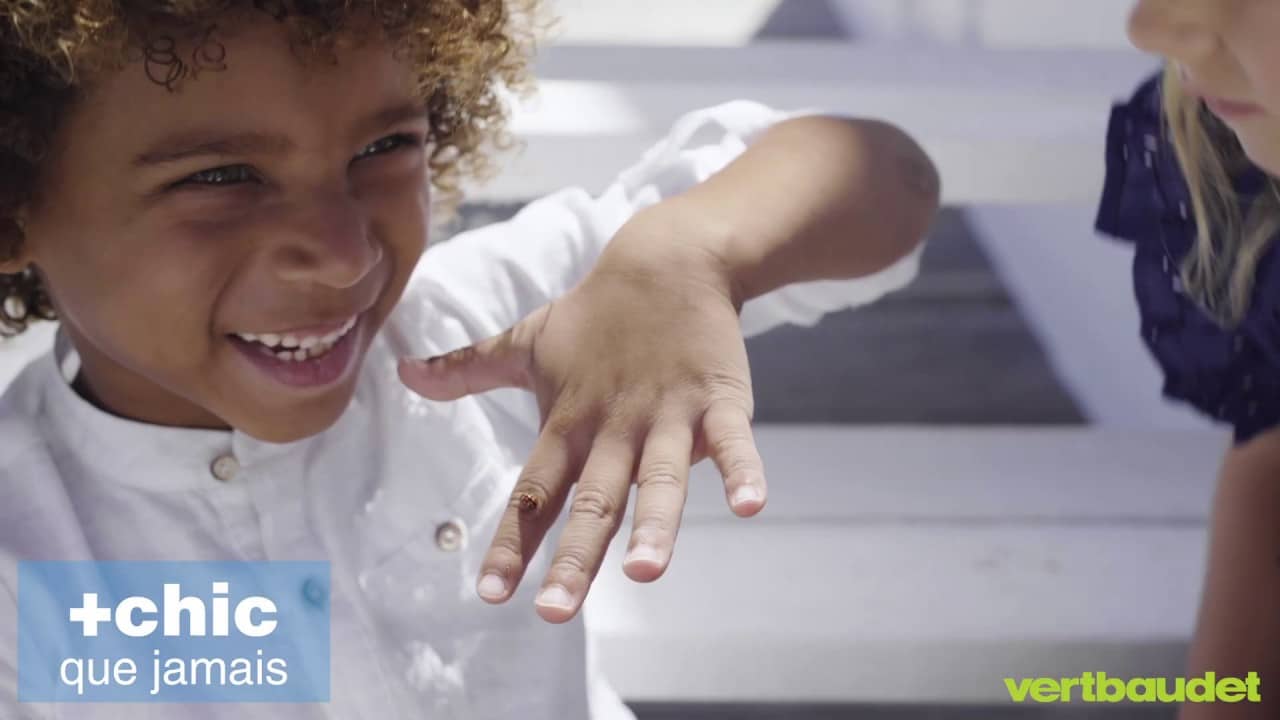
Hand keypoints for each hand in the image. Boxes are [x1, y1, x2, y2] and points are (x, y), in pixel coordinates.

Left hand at [398, 216, 767, 623]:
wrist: (666, 259)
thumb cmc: (594, 313)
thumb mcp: (527, 341)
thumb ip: (468, 368)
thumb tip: (404, 372)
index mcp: (568, 423)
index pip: (534, 493)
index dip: (511, 543)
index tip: (490, 594)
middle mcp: (613, 427)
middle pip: (592, 501)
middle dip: (573, 558)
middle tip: (554, 613)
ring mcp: (667, 414)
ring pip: (659, 479)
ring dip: (654, 525)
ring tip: (644, 572)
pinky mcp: (717, 399)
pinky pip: (732, 440)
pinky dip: (742, 470)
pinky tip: (751, 505)